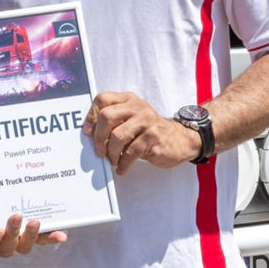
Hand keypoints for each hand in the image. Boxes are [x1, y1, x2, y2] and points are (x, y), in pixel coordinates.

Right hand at [0, 186, 65, 260]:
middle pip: (7, 250)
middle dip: (12, 235)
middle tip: (16, 216)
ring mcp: (16, 239)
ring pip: (25, 246)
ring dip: (31, 237)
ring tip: (34, 221)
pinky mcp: (30, 231)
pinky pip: (42, 239)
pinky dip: (51, 238)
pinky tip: (61, 233)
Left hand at [83, 91, 199, 175]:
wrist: (181, 140)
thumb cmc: (150, 131)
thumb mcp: (133, 118)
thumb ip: (115, 120)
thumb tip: (90, 134)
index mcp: (129, 99)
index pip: (103, 99)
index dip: (91, 116)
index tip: (87, 132)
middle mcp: (138, 107)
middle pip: (107, 117)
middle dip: (98, 137)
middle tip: (99, 151)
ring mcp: (147, 122)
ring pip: (117, 136)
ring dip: (111, 153)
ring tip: (113, 160)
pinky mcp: (154, 138)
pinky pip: (130, 153)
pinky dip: (123, 164)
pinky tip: (122, 168)